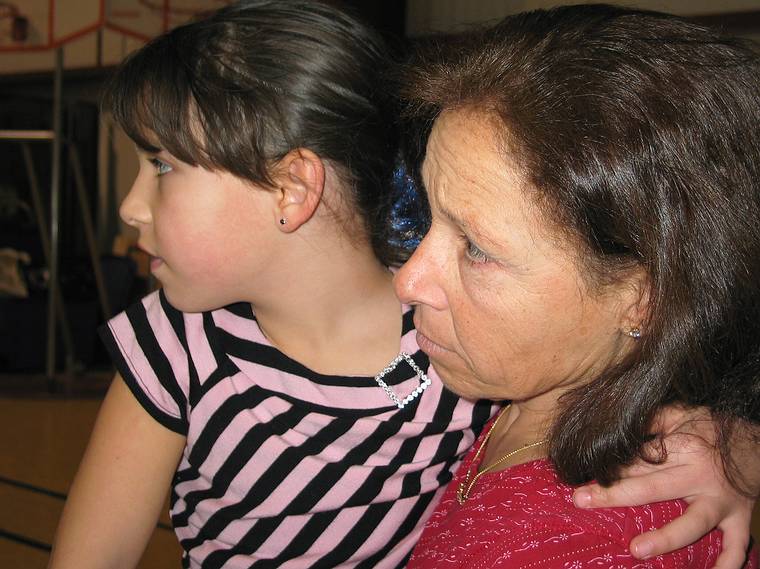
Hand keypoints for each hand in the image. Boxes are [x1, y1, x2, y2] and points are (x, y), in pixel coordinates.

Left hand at [572, 406, 757, 568]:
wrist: (756, 442)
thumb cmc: (712, 428)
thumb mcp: (680, 414)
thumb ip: (651, 420)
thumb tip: (618, 426)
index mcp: (682, 449)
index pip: (638, 461)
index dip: (610, 469)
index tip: (581, 475)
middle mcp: (699, 476)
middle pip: (652, 488)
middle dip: (615, 496)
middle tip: (582, 501)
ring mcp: (720, 501)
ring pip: (692, 523)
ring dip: (665, 538)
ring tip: (636, 549)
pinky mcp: (738, 518)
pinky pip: (735, 545)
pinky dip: (727, 562)